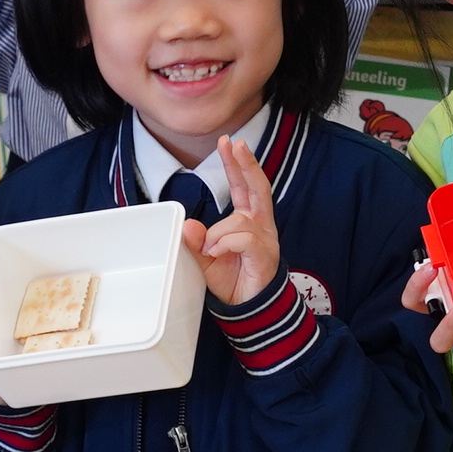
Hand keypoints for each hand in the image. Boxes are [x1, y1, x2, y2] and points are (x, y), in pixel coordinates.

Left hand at [193, 137, 282, 307]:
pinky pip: (241, 237)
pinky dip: (225, 244)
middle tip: (235, 144)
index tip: (228, 143)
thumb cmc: (232, 280)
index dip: (236, 165)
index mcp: (248, 220)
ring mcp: (265, 237)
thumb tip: (187, 225)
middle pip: (257, 187)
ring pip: (238, 220)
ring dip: (218, 234)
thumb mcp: (205, 258)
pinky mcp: (264, 253)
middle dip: (245, 164)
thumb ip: (196, 242)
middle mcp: (260, 224)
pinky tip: (218, 254)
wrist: (248, 308)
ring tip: (211, 251)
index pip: (243, 186)